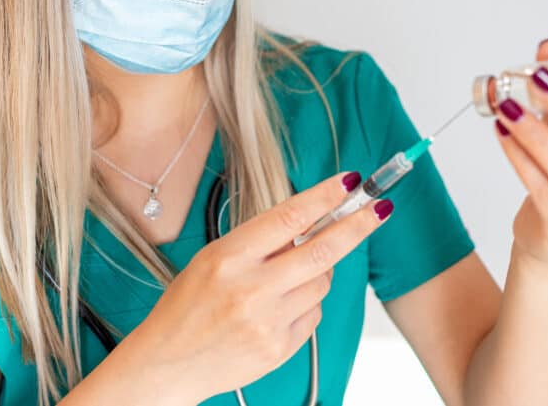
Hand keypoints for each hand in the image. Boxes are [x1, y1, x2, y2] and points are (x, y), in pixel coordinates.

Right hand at [127, 171, 393, 401]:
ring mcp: (268, 322)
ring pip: (321, 282)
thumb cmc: (187, 305)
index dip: (324, 198)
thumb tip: (311, 219)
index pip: (289, 218)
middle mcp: (251, 289)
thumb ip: (260, 241)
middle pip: (322, 251)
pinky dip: (306, 303)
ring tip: (285, 277)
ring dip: (317, 270)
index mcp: (229, 258)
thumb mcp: (212, 259)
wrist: (167, 364)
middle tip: (379, 208)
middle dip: (356, 226)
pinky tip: (278, 307)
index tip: (349, 182)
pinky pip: (314, 313)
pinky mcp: (281, 348)